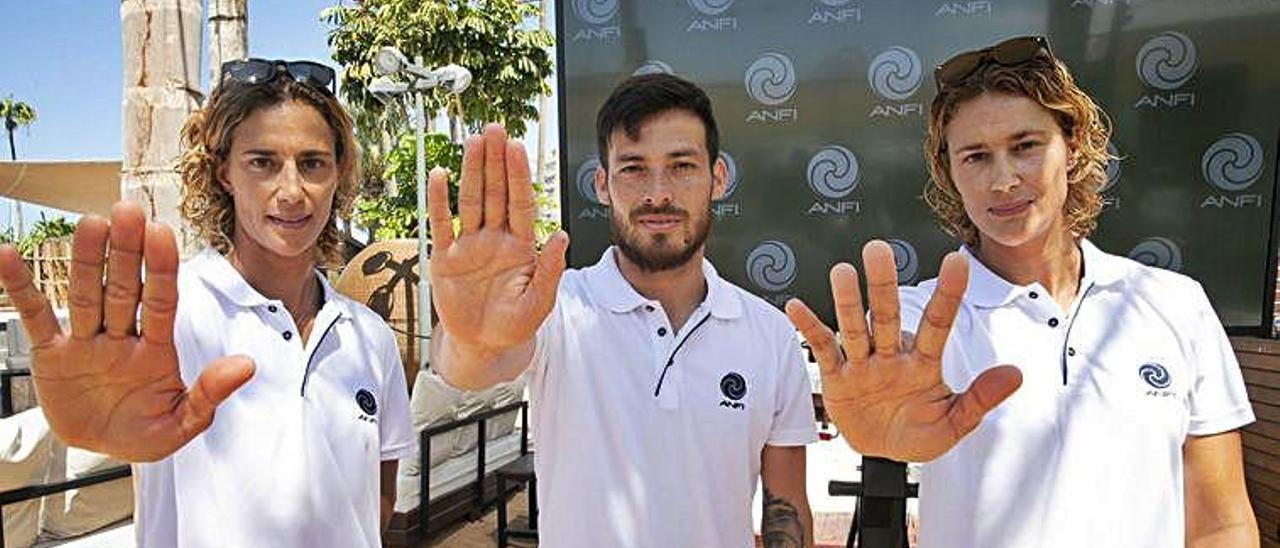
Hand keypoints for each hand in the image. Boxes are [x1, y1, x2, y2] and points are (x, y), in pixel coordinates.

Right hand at [0, 202, 253, 461]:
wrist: (102, 449)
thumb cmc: (146, 432)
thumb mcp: (182, 424)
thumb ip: (210, 394)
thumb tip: (247, 366)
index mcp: (157, 350)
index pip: (161, 302)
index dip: (161, 268)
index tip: (161, 234)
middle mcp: (122, 337)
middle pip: (124, 288)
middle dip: (126, 252)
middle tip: (128, 210)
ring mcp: (86, 342)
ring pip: (86, 294)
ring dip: (86, 259)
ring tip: (90, 223)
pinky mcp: (51, 353)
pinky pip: (34, 315)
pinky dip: (21, 287)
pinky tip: (8, 256)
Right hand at [428, 123, 567, 358]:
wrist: (483, 346)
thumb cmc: (515, 324)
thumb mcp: (539, 302)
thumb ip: (549, 269)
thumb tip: (562, 236)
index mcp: (521, 245)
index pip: (521, 203)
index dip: (518, 175)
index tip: (517, 148)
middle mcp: (495, 238)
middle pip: (496, 192)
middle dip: (496, 161)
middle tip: (495, 129)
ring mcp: (469, 245)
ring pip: (471, 200)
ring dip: (472, 171)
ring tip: (474, 141)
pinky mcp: (445, 257)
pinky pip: (442, 223)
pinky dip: (439, 200)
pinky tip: (439, 175)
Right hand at [785, 240, 1021, 461]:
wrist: (883, 454)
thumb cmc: (919, 433)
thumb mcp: (954, 424)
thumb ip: (980, 399)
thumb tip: (1016, 374)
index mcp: (923, 363)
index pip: (938, 323)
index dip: (947, 294)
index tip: (957, 261)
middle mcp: (892, 355)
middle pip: (887, 316)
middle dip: (883, 285)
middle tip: (878, 249)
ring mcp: (863, 364)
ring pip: (855, 327)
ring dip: (847, 302)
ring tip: (842, 272)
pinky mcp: (837, 377)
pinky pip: (822, 349)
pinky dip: (808, 328)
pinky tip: (797, 307)